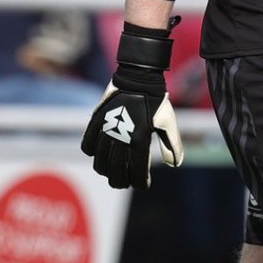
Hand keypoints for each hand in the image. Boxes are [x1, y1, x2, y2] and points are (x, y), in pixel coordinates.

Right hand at [81, 23, 183, 187]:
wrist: (139, 78)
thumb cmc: (157, 102)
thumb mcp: (168, 123)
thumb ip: (172, 145)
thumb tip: (174, 164)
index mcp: (140, 140)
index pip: (136, 173)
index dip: (139, 183)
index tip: (142, 184)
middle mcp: (121, 138)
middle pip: (115, 173)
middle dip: (121, 182)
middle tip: (125, 183)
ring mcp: (106, 130)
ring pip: (99, 163)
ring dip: (106, 172)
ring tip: (113, 172)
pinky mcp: (96, 123)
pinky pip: (87, 146)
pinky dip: (93, 154)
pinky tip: (101, 154)